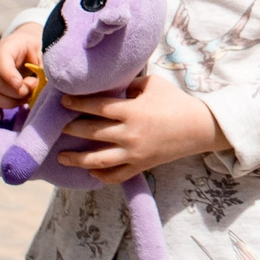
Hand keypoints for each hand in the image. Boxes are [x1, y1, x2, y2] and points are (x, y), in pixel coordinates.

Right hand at [0, 22, 45, 119]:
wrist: (30, 46)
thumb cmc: (40, 50)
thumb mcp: (45, 53)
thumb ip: (43, 68)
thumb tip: (39, 86)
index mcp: (8, 47)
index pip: (1, 60)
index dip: (10, 75)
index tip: (22, 85)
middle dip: (17, 93)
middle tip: (33, 89)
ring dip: (10, 102)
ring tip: (26, 98)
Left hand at [57, 72, 226, 183]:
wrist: (200, 128)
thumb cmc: (176, 102)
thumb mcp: (153, 84)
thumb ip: (129, 84)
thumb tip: (110, 84)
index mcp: (132, 111)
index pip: (96, 107)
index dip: (77, 104)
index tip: (64, 102)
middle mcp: (130, 134)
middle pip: (91, 133)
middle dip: (71, 129)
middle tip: (60, 127)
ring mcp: (134, 153)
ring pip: (97, 159)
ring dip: (76, 159)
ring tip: (62, 157)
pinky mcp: (141, 166)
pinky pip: (116, 175)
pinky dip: (101, 176)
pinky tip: (90, 171)